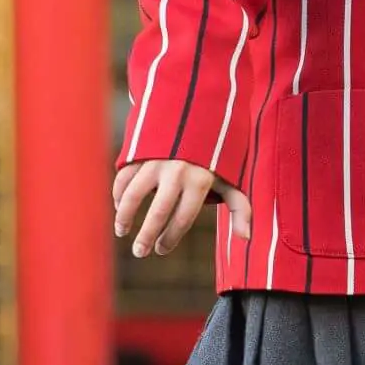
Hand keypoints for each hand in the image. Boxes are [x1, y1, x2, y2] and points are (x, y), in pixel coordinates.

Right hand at [113, 160, 252, 256]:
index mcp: (200, 181)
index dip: (171, 238)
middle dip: (147, 235)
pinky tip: (119, 207)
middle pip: (158, 212)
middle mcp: (177, 172)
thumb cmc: (217, 154)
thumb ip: (240, 208)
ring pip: (134, 195)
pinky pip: (125, 176)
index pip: (183, 219)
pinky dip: (118, 193)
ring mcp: (156, 161)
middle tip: (140, 253)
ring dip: (124, 216)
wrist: (200, 111)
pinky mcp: (141, 151)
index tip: (162, 250)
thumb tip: (245, 238)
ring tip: (122, 232)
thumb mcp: (232, 178)